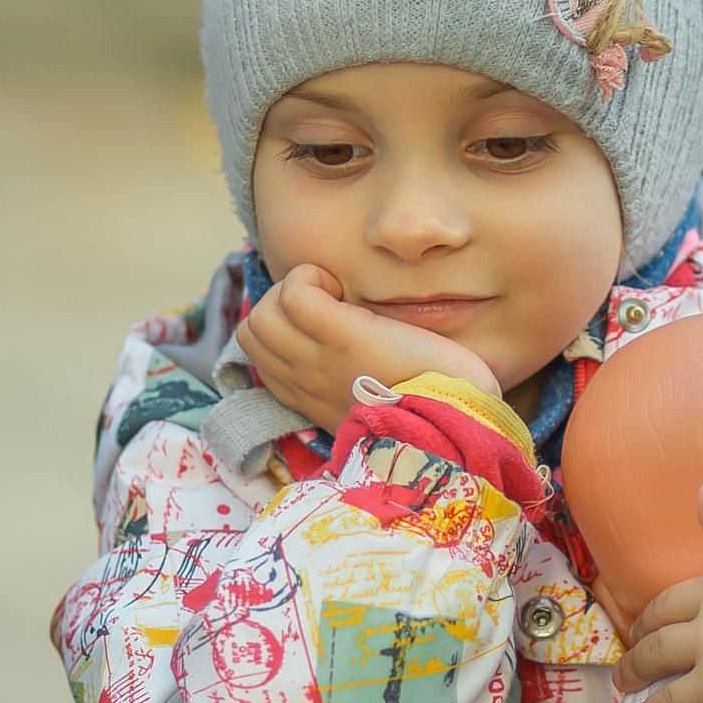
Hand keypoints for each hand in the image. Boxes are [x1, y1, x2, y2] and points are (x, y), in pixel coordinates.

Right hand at [239, 264, 498, 433]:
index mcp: (311, 400)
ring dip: (291, 290)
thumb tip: (364, 362)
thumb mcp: (377, 407)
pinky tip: (341, 287)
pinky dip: (310, 277)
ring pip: (261, 314)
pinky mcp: (343, 337)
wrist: (451, 425)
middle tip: (326, 304)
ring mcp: (318, 360)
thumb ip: (356, 384)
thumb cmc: (429, 412)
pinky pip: (294, 293)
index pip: (261, 359)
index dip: (282, 330)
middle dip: (279, 304)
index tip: (321, 326)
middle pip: (251, 332)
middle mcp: (304, 383)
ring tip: (332, 295)